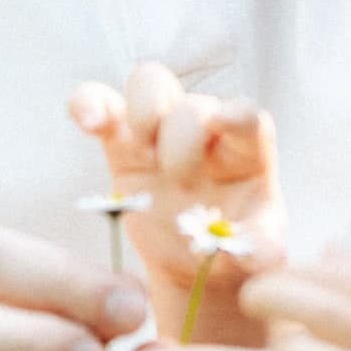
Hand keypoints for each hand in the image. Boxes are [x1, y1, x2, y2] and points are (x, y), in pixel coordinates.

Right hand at [67, 62, 283, 324]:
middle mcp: (206, 133)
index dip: (235, 114)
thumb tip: (264, 255)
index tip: (223, 121)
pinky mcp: (122, 144)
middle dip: (182, 137)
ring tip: (142, 145)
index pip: (245, 117)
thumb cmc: (232, 250)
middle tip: (178, 178)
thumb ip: (258, 250)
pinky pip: (103, 107)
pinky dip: (90, 104)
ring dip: (143, 107)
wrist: (195, 264)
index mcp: (246, 153)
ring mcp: (162, 133)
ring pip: (151, 85)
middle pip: (194, 105)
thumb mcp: (253, 255)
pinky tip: (86, 121)